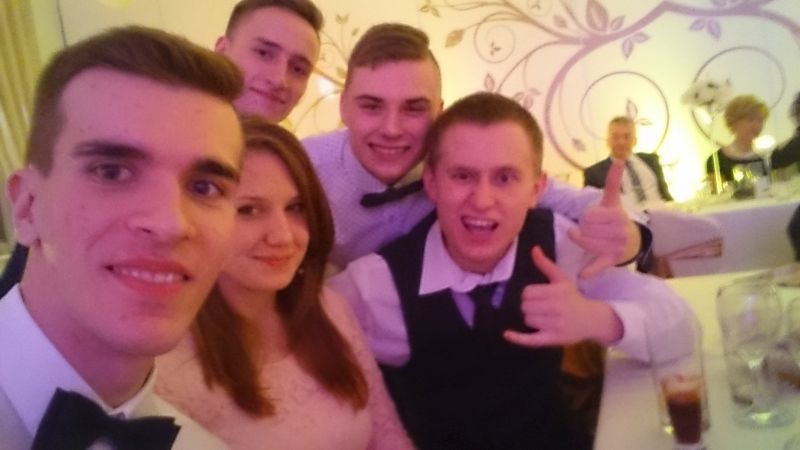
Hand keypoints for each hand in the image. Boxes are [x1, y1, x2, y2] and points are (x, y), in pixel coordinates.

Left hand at [503, 246, 621, 347]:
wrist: (591, 319)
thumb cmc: (573, 297)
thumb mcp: (561, 279)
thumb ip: (546, 264)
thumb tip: (534, 249)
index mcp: (557, 291)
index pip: (527, 292)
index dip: (529, 294)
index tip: (538, 296)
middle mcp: (556, 307)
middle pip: (525, 306)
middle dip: (529, 306)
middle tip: (540, 307)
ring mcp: (554, 325)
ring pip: (527, 320)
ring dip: (531, 318)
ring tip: (543, 317)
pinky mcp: (553, 339)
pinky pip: (530, 339)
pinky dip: (517, 338)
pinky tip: (506, 334)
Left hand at [568, 160, 640, 277]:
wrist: (632, 242)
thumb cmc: (615, 220)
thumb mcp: (613, 201)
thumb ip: (613, 181)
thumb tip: (619, 159)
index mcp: (617, 215)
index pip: (587, 217)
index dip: (586, 218)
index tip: (595, 219)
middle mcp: (619, 230)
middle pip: (584, 230)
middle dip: (584, 229)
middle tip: (595, 231)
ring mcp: (616, 247)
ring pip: (585, 244)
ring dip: (583, 243)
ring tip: (593, 240)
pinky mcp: (612, 261)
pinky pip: (597, 265)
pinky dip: (589, 271)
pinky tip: (582, 275)